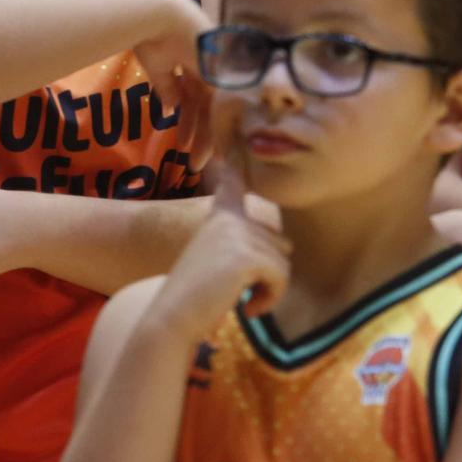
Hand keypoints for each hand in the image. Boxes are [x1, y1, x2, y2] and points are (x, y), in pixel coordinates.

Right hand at [133, 0, 214, 171]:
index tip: (189, 142)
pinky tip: (208, 151)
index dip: (194, 121)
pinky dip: (213, 133)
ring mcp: (217, 73)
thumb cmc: (151, 33)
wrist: (157, 15)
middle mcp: (211, 70)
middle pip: (208, 109)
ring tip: (195, 163)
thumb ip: (167, 86)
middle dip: (202, 136)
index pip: (199, 98)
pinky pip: (217, 112)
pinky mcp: (218, 78)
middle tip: (196, 163)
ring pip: (212, 114)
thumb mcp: (158, 66)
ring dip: (204, 140)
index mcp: (197, 63)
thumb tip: (170, 109)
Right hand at [144, 159, 288, 344]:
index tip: (238, 146)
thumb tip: (288, 246)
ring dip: (270, 291)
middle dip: (271, 274)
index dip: (239, 168)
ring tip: (244, 301)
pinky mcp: (245, 255)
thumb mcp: (218, 261)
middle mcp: (227, 219)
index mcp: (218, 217)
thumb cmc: (194, 296)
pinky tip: (247, 308)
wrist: (173, 315)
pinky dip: (270, 299)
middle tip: (244, 292)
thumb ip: (246, 245)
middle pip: (279, 243)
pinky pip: (280, 277)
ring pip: (283, 263)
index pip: (233, 185)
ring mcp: (235, 234)